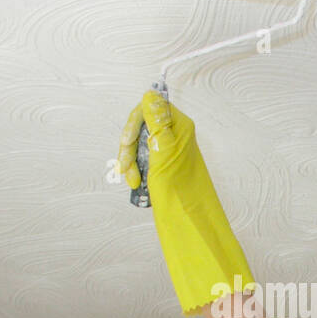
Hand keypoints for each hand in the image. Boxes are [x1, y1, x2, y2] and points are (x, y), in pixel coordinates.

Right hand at [117, 90, 255, 314]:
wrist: (188, 223)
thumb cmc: (179, 190)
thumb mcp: (164, 152)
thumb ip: (157, 122)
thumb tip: (150, 94)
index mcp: (180, 127)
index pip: (150, 108)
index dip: (134, 124)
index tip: (127, 143)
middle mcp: (175, 136)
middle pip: (140, 127)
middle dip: (130, 148)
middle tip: (129, 170)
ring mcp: (168, 153)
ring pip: (138, 146)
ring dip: (130, 163)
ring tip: (134, 183)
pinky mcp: (162, 169)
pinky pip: (141, 162)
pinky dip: (135, 172)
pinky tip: (137, 185)